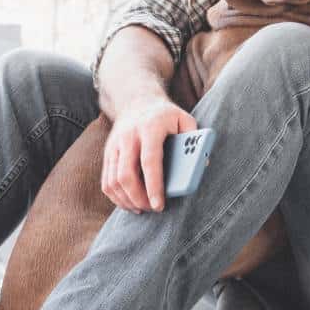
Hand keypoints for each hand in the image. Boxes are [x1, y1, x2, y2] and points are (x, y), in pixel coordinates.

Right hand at [101, 96, 196, 213]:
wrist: (137, 101)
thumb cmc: (166, 116)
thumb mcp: (184, 119)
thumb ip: (194, 139)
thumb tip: (203, 163)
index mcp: (150, 127)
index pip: (149, 161)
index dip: (153, 186)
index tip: (159, 205)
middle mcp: (129, 136)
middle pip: (126, 174)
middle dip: (138, 198)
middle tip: (153, 209)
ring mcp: (115, 145)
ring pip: (113, 181)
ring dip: (127, 200)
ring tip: (143, 208)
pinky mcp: (108, 153)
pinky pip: (106, 181)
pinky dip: (116, 196)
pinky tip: (129, 202)